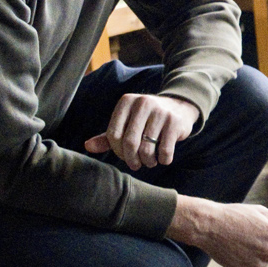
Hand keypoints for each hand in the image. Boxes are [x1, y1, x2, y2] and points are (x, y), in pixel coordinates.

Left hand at [84, 93, 202, 171]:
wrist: (180, 106)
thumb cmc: (147, 119)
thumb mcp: (127, 123)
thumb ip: (108, 136)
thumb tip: (87, 147)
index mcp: (126, 102)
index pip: (113, 134)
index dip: (117, 151)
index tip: (124, 156)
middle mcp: (143, 103)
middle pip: (129, 142)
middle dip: (131, 159)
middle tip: (136, 164)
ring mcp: (160, 112)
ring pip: (147, 148)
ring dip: (148, 162)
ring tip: (150, 162)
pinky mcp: (175, 122)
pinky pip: (165, 150)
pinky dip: (163, 160)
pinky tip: (163, 158)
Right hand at [166, 195, 267, 266]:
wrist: (208, 226)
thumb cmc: (235, 215)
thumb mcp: (260, 212)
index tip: (263, 230)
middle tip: (250, 236)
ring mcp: (256, 264)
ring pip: (263, 262)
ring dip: (257, 255)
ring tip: (240, 242)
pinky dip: (245, 263)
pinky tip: (234, 251)